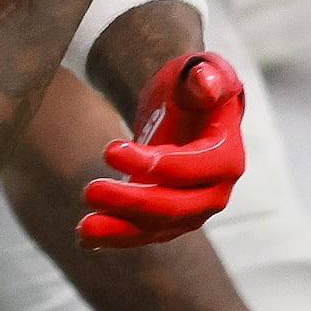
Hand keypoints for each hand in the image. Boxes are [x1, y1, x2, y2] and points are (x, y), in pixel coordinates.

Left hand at [82, 51, 244, 244]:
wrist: (184, 108)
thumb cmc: (192, 87)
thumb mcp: (202, 72)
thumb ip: (206, 77)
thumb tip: (206, 85)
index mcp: (227, 157)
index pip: (192, 169)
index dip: (154, 164)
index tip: (110, 151)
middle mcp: (215, 193)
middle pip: (173, 207)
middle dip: (131, 201)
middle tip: (90, 190)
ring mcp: (192, 211)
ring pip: (155, 229)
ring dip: (118, 230)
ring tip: (83, 228)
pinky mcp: (169, 221)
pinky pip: (143, 234)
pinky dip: (115, 237)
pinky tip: (84, 238)